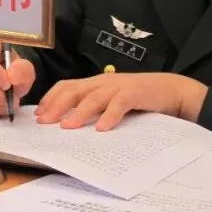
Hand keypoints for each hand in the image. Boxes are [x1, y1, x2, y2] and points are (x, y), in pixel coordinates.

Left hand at [36, 73, 207, 130]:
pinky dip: (109, 116)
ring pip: (93, 97)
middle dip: (57, 106)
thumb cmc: (139, 98)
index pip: (67, 86)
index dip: (51, 99)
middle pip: (74, 91)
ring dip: (79, 113)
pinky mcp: (135, 93)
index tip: (39, 114)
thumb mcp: (112, 100)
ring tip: (67, 127)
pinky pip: (119, 104)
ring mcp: (119, 86)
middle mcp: (103, 82)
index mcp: (95, 83)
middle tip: (45, 122)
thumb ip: (94, 106)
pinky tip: (101, 128)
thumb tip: (69, 122)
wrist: (172, 90)